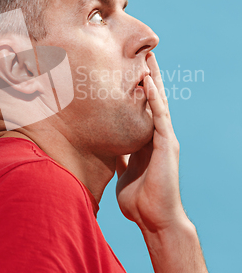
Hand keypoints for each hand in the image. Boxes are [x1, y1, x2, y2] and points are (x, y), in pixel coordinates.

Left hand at [116, 53, 187, 233]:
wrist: (154, 219)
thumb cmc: (139, 199)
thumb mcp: (123, 172)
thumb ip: (119, 158)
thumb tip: (107, 150)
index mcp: (146, 140)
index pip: (141, 108)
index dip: (136, 89)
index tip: (128, 69)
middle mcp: (156, 135)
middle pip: (152, 99)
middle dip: (147, 76)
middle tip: (142, 53)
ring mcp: (163, 138)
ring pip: (158, 101)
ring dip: (152, 78)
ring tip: (147, 57)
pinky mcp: (166, 144)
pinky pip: (160, 115)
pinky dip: (154, 97)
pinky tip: (147, 80)